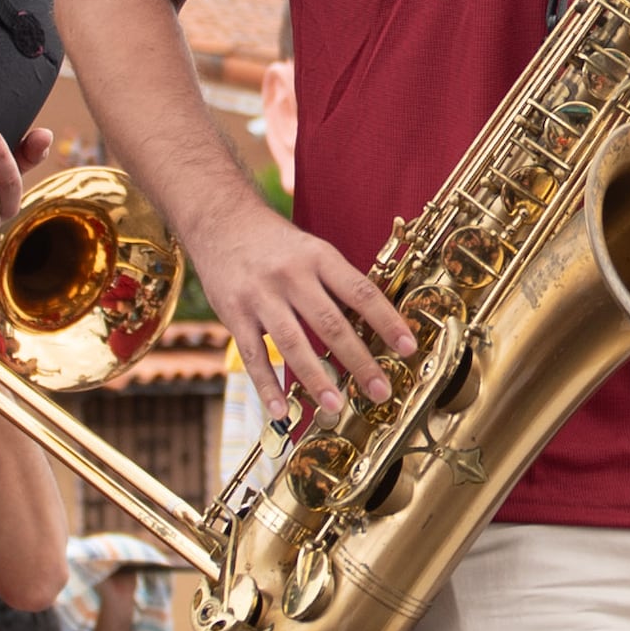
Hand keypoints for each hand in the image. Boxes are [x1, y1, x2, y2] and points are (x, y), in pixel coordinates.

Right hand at [187, 204, 418, 420]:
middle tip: (381, 391)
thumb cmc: (277, 242)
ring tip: (335, 406)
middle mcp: (291, 276)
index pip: (361, 292)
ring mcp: (260, 295)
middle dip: (359, 361)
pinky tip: (280, 411)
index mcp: (319, 257)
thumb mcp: (313, 250)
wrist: (221, 220)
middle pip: (330, 324)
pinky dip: (266, 386)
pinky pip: (253, 355)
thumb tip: (373, 325)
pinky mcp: (233, 313)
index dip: (387, 321)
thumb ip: (337, 284)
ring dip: (316, 378)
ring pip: (292, 343)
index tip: (408, 347)